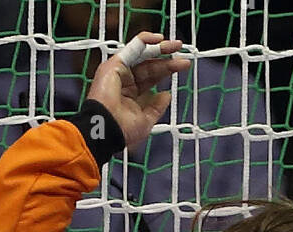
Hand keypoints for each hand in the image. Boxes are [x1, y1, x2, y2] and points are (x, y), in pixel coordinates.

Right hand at [85, 31, 191, 154]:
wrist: (108, 129)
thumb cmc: (122, 131)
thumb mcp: (146, 121)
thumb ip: (156, 108)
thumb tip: (166, 95)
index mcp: (130, 96)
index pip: (152, 79)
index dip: (167, 71)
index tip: (183, 67)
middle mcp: (124, 82)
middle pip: (149, 65)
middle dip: (167, 60)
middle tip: (183, 57)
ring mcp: (119, 72)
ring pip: (143, 54)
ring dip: (160, 48)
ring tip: (177, 45)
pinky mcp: (114, 64)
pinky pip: (132, 46)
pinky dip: (145, 39)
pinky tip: (160, 39)